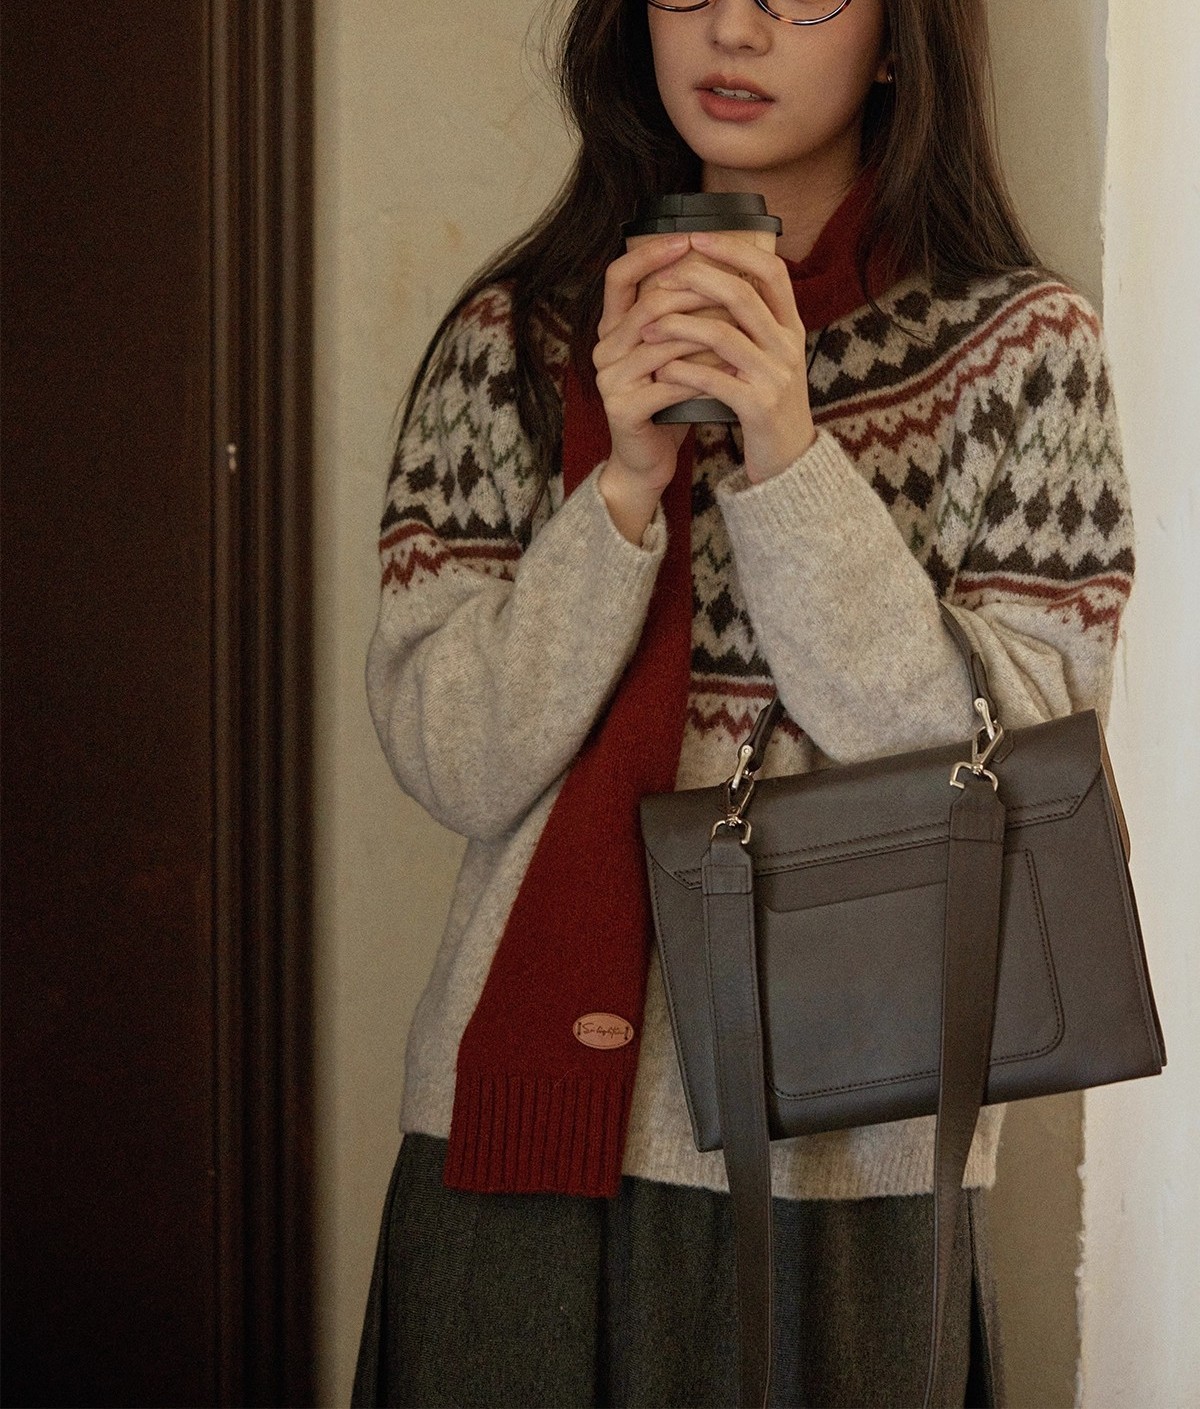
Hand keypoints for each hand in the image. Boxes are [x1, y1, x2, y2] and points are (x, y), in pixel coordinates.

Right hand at [592, 234, 715, 540]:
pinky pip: (671, 382)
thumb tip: (722, 267)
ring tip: (742, 327)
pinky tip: (731, 369)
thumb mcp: (671, 351)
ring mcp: (610, 380)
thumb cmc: (666, 399)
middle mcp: (604, 349)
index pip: (619, 276)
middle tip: (734, 287)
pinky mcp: (624, 408)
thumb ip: (680, 315)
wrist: (647, 458)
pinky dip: (705, 374)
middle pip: (649, 305)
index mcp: (611, 328)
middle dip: (694, 294)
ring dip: (707, 334)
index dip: (649, 254)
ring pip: (664, 342)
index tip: (687, 240)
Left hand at [640, 231, 817, 482]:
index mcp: (791, 328)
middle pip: (743, 295)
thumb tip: (716, 282)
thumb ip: (751, 325)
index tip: (698, 239)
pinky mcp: (759, 407)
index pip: (771, 272)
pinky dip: (684, 371)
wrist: (790, 463)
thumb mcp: (769, 359)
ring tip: (648, 329)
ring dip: (679, 327)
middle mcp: (789, 346)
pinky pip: (715, 380)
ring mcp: (776, 377)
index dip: (734, 250)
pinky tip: (661, 369)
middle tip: (662, 280)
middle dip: (698, 280)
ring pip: (724, 335)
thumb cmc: (767, 407)